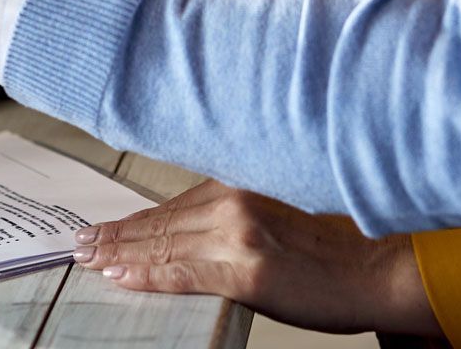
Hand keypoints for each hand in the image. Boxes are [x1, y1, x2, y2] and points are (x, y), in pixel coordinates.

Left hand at [69, 180, 439, 336]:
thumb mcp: (276, 220)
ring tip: (91, 260)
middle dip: (117, 236)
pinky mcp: (244, 268)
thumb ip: (233, 219)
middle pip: (160, 222)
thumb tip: (187, 235)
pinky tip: (122, 275)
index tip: (103, 229)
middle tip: (81, 244)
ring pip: (162, 245)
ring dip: (120, 254)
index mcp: (241, 186)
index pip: (173, 206)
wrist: (379, 270)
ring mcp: (237, 234)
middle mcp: (234, 201)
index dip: (134, 221)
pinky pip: (181, 272)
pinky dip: (147, 274)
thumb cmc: (336, 251)